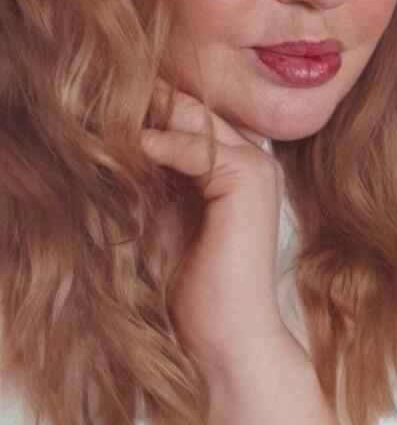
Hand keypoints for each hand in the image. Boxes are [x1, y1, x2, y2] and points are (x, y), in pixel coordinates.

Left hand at [141, 83, 286, 372]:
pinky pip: (197, 146)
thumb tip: (122, 132)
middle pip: (199, 111)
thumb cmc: (196, 282)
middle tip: (111, 91)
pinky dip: (162, 143)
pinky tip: (134, 143)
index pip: (198, 119)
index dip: (159, 108)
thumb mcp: (167, 211)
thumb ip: (157, 172)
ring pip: (198, 119)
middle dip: (155, 101)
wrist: (226, 333)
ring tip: (113, 108)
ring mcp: (258, 166)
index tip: (116, 100)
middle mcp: (256, 159)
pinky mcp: (249, 179)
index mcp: (242, 166)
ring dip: (155, 114)